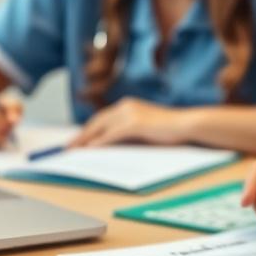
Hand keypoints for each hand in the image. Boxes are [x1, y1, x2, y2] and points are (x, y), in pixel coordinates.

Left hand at [71, 98, 190, 146]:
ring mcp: (129, 113)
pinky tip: (90, 150)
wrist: (186, 124)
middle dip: (82, 135)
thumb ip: (129, 132)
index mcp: (128, 105)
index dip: (88, 129)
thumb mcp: (145, 128)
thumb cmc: (170, 129)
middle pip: (96, 121)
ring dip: (85, 139)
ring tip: (74, 150)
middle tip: (69, 146)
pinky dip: (99, 142)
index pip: (102, 117)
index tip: (78, 139)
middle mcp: (125, 106)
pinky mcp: (134, 124)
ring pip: (100, 127)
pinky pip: (111, 135)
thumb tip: (110, 143)